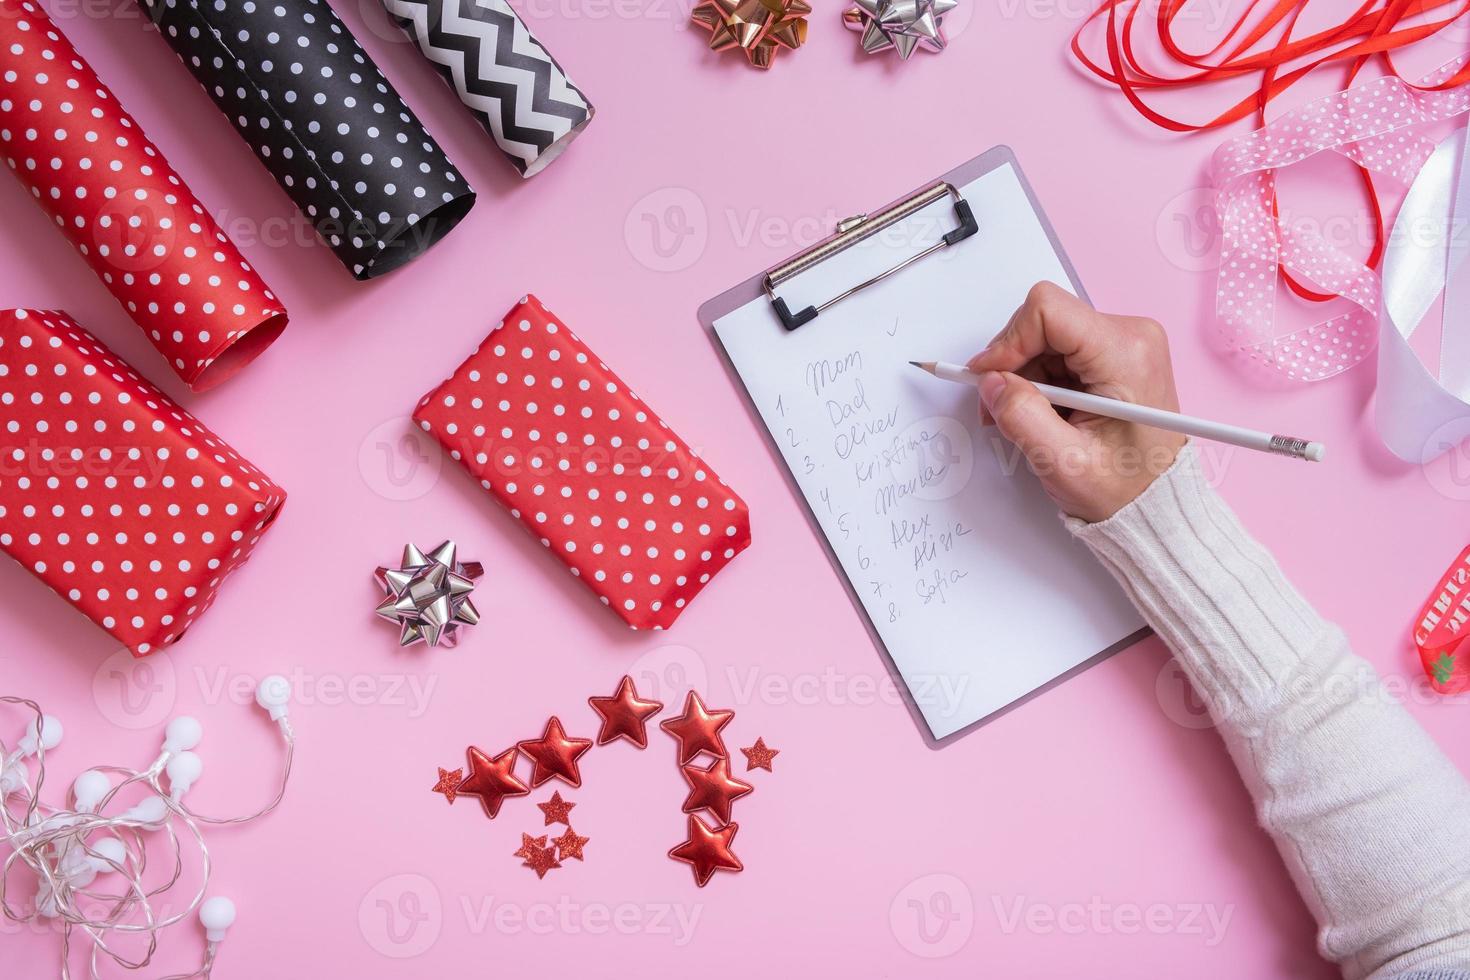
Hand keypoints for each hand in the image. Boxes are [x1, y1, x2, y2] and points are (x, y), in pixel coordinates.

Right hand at [967, 282, 1186, 522]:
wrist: (1155, 498)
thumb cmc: (1126, 486)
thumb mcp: (1064, 463)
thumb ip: (1022, 418)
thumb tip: (992, 383)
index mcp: (1126, 355)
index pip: (1048, 311)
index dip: (1008, 341)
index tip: (989, 376)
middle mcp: (1130, 336)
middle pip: (1043, 322)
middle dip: (1013, 363)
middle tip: (1002, 407)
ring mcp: (1124, 341)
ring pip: (1045, 336)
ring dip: (1025, 374)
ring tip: (1030, 417)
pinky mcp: (1114, 351)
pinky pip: (1058, 348)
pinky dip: (1040, 377)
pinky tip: (1046, 410)